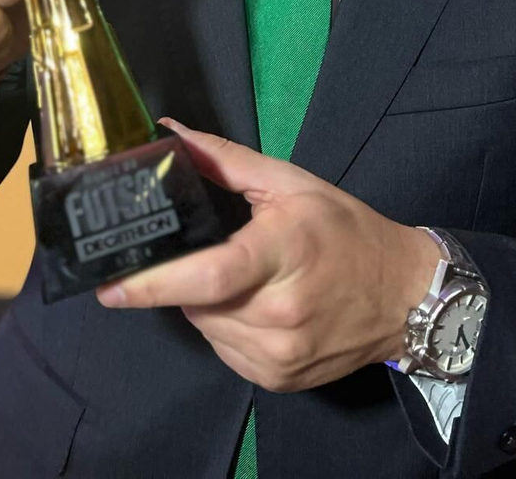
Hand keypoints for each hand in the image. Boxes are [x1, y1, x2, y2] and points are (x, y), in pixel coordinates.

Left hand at [97, 119, 440, 392]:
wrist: (406, 296)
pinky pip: (225, 351)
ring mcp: (278, 355)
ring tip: (240, 278)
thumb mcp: (292, 183)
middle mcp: (279, 314)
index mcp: (283, 254)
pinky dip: (225, 326)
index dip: (154, 282)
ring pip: (206, 328)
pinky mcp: (277, 380)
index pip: (208, 276)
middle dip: (186, 278)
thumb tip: (170, 135)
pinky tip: (254, 307)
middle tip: (203, 254)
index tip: (109, 285)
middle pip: (197, 301)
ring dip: (205, 304)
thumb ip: (225, 160)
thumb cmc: (347, 232)